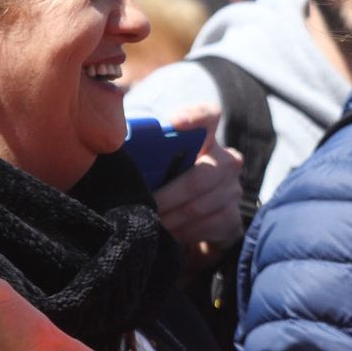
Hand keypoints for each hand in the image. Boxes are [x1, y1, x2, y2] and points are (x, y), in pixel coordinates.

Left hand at [152, 105, 243, 257]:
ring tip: (147, 223)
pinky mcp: (233, 218)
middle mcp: (227, 161)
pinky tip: (166, 235)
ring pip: (198, 207)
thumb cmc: (173, 178)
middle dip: (167, 196)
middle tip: (143, 205)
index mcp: (207, 138)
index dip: (194, 117)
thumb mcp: (164, 161)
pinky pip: (203, 228)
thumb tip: (118, 147)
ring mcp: (233, 190)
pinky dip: (180, 233)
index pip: (209, 116)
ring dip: (169, 219)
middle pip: (199, 177)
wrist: (205, 212)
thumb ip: (148, 151)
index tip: (173, 122)